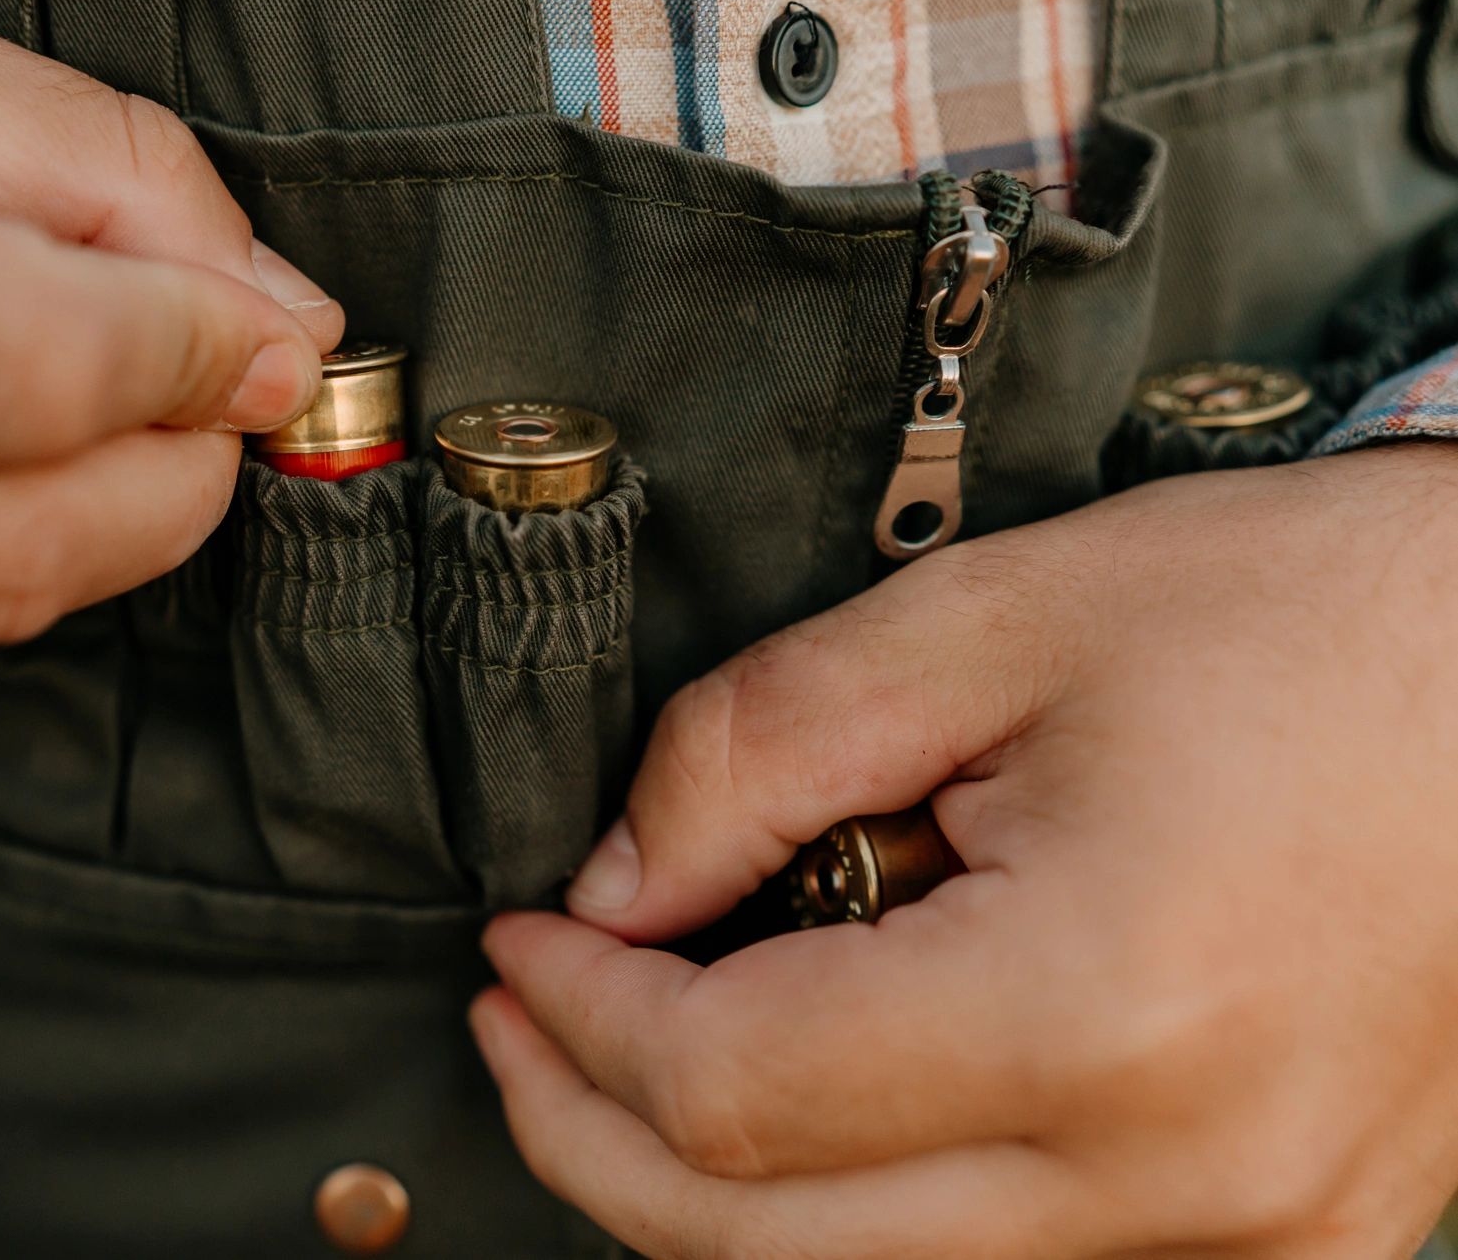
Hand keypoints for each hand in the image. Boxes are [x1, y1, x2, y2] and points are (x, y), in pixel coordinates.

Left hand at [474, 443, 1457, 1257]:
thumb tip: (614, 891)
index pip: (733, 1095)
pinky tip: (826, 1086)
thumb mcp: (988, 622)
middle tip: (524, 1022)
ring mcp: (1250, 1242)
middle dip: (598, 1137)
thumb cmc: (1295, 616)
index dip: (580, 1023)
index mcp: (1104, 1012)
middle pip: (770, 1249)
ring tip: (651, 1042)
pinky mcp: (1282, 1243)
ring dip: (724, 1183)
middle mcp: (1185, 1181)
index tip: (519, 942)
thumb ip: (756, 751)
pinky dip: (871, 1199)